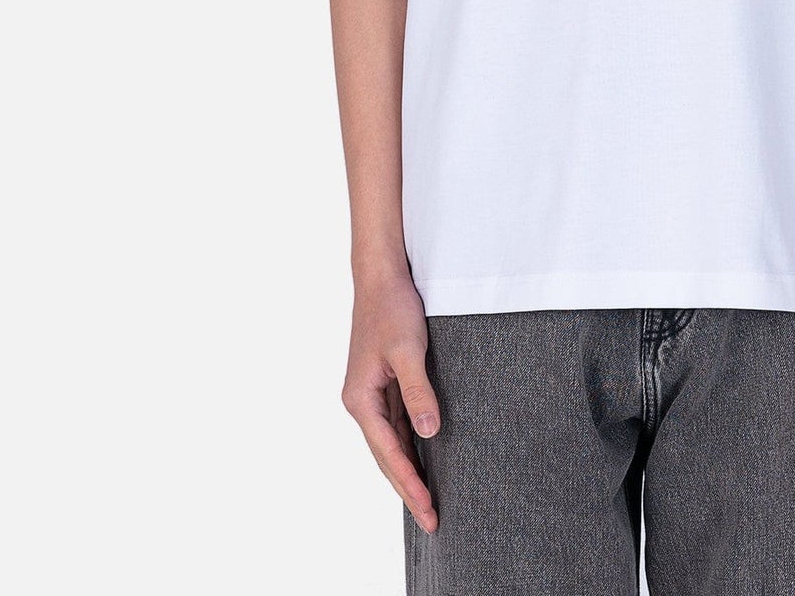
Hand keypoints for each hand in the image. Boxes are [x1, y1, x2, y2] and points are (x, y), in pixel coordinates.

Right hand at [340, 267, 441, 531]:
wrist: (381, 275)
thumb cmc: (392, 308)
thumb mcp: (409, 349)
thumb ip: (418, 391)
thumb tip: (428, 434)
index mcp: (360, 399)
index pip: (389, 453)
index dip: (410, 484)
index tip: (429, 510)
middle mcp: (361, 401)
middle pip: (386, 455)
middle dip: (408, 488)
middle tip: (433, 519)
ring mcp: (370, 393)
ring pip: (391, 442)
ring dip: (408, 470)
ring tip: (429, 500)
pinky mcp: (382, 383)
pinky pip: (396, 424)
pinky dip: (409, 445)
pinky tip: (424, 459)